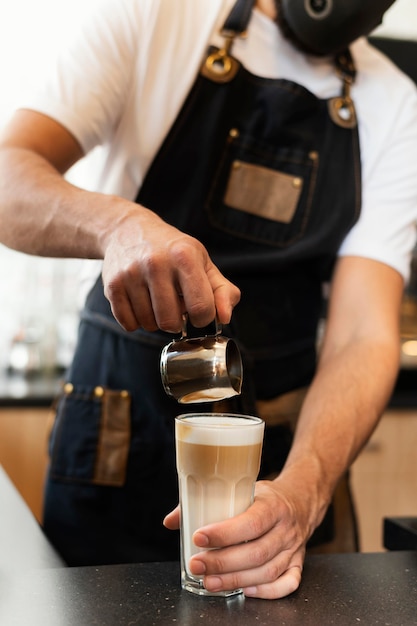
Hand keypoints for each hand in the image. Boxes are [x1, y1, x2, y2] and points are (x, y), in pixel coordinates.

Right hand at [102, 205, 239, 331]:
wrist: (128, 229)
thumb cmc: (172, 251)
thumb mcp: (202, 262)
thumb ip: (222, 290)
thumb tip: (225, 317)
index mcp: (184, 256)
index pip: (201, 307)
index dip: (203, 318)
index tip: (198, 312)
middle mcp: (156, 263)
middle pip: (171, 322)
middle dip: (177, 323)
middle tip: (175, 308)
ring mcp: (131, 274)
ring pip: (149, 324)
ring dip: (155, 321)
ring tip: (157, 302)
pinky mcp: (112, 285)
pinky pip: (128, 324)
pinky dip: (136, 322)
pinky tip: (140, 304)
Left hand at [164, 480, 306, 599]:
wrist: (300, 501)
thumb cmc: (264, 497)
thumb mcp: (241, 489)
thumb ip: (207, 503)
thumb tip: (172, 521)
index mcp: (272, 505)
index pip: (250, 522)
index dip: (224, 533)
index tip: (198, 537)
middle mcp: (285, 528)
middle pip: (256, 552)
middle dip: (223, 563)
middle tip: (197, 565)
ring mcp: (294, 548)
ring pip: (268, 571)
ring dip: (236, 580)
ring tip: (209, 582)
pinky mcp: (298, 563)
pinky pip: (287, 584)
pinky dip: (267, 592)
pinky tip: (245, 591)